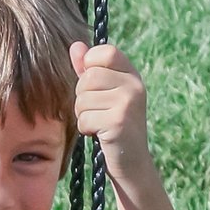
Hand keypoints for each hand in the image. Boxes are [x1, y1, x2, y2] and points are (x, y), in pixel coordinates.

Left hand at [71, 41, 151, 181]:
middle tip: (95, 111)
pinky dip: (86, 129)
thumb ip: (89, 70)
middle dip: (82, 97)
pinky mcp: (118, 122)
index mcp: (132, 74)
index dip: (90, 66)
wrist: (132, 163)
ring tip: (98, 123)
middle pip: (88, 78)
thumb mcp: (104, 95)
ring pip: (83, 99)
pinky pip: (84, 118)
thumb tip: (75, 46)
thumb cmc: (114, 127)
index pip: (104, 52)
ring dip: (83, 115)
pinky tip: (99, 134)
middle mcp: (134, 85)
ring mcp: (128, 103)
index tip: (93, 86)